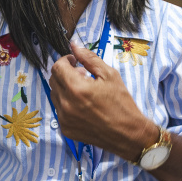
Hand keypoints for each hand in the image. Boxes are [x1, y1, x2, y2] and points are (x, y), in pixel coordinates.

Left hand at [49, 42, 155, 158]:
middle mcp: (66, 104)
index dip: (65, 60)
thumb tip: (74, 46)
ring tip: (84, 91)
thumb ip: (89, 58)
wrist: (128, 134)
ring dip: (65, 88)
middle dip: (65, 73)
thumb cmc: (121, 103)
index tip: (75, 62)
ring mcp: (64, 118)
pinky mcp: (65, 129)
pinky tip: (84, 105)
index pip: (57, 67)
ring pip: (55, 95)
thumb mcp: (109, 75)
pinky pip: (59, 110)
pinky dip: (67, 103)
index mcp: (76, 88)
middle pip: (53, 80)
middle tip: (82, 75)